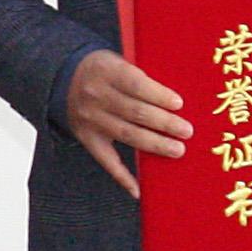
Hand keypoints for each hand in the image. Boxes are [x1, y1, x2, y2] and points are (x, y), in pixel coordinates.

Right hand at [63, 49, 191, 197]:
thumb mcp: (117, 61)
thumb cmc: (104, 70)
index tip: (179, 104)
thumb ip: (141, 77)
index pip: (135, 84)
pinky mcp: (87, 138)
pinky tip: (139, 190)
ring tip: (177, 150)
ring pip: (126, 134)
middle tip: (187, 131)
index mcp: (106, 71)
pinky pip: (105, 160)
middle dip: (164, 123)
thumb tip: (176, 101)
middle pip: (134, 112)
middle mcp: (96, 96)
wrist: (64, 80)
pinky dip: (122, 176)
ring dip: (154, 144)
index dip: (158, 95)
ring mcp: (91, 119)